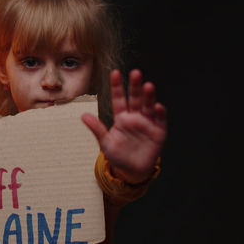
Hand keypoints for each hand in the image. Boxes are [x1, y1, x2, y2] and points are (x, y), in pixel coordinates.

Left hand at [82, 69, 166, 183]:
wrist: (132, 170)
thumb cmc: (118, 155)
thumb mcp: (105, 143)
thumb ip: (97, 129)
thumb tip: (83, 115)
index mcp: (121, 117)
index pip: (119, 99)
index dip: (117, 86)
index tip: (114, 73)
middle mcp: (135, 117)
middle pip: (135, 99)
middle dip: (135, 86)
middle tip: (135, 73)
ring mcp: (147, 124)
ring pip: (148, 107)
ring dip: (149, 97)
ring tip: (148, 86)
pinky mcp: (158, 133)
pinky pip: (160, 121)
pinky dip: (159, 114)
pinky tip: (158, 107)